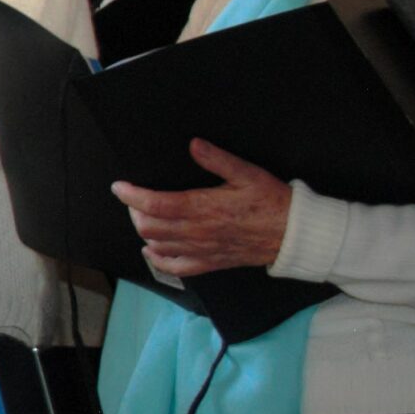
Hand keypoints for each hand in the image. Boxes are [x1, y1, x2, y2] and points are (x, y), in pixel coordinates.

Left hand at [112, 139, 290, 276]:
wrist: (294, 235)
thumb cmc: (272, 202)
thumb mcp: (247, 173)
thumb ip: (217, 159)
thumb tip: (194, 145)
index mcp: (203, 207)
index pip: (154, 204)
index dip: (131, 195)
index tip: (119, 187)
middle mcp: (197, 232)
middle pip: (149, 227)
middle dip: (134, 211)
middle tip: (135, 199)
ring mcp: (202, 250)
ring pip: (157, 246)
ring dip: (144, 231)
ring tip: (144, 217)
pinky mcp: (210, 263)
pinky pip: (176, 268)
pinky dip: (158, 259)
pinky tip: (153, 249)